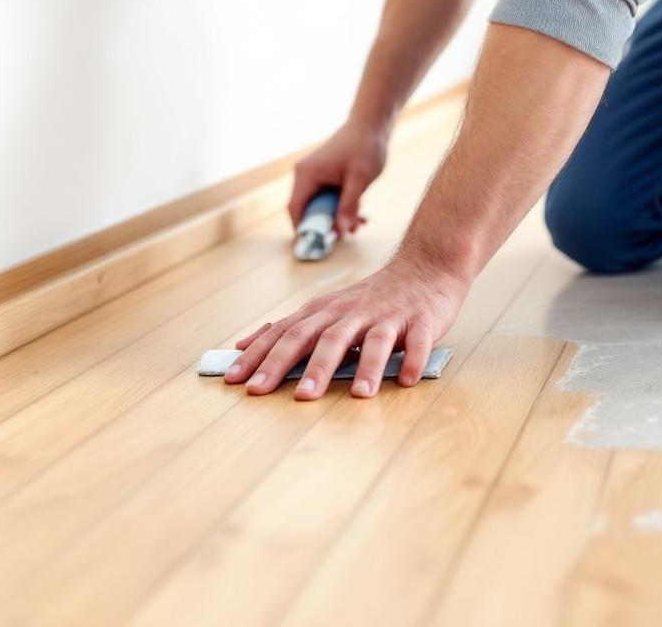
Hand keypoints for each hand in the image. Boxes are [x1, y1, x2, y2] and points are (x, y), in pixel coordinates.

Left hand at [223, 255, 469, 399]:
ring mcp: (387, 317)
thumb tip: (243, 346)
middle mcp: (351, 313)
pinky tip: (405, 379)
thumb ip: (287, 329)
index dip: (261, 357)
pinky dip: (413, 360)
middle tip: (287, 395)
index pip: (286, 334)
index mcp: (324, 313)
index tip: (237, 381)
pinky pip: (418, 342)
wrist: (424, 266)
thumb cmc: (369, 298)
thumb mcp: (324, 309)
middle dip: (304, 366)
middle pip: (324, 338)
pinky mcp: (420, 322)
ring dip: (365, 367)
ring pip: (372, 341)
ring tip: (358, 394)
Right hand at [288, 120, 388, 237]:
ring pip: (320, 205)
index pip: (295, 209)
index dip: (303, 229)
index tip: (318, 244)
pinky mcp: (324, 175)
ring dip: (337, 217)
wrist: (371, 123)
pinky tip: (360, 213)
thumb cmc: (365, 147)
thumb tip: (342, 233)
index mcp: (307, 174)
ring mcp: (314, 174)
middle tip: (347, 235)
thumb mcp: (359, 180)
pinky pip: (327, 197)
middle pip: (307, 210)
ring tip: (360, 224)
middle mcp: (305, 174)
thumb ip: (349, 207)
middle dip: (326, 225)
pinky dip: (340, 207)